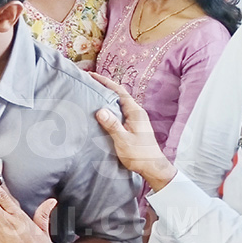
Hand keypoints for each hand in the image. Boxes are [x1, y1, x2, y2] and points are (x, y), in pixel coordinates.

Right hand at [89, 73, 176, 191]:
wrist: (152, 167)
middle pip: (119, 95)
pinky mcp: (133, 127)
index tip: (92, 75)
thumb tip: (100, 110)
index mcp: (135, 112)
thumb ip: (112, 125)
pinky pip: (119, 112)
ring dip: (107, 98)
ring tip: (92, 94)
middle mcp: (136, 113)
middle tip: (89, 82)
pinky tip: (102, 112)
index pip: (119, 91)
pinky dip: (110, 108)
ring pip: (119, 104)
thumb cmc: (139, 155)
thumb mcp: (123, 140)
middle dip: (104, 87)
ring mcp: (135, 120)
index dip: (105, 82)